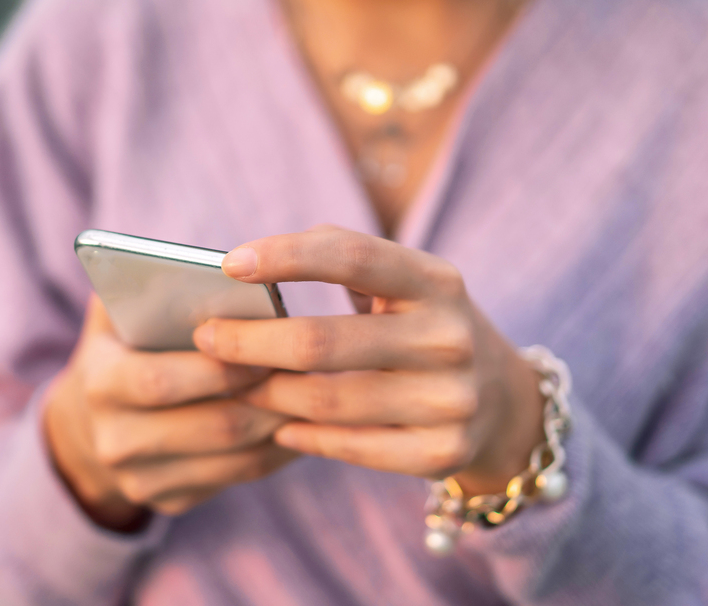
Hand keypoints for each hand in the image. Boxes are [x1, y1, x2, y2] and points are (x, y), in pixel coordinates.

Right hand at [43, 296, 298, 529]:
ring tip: (319, 392)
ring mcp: (142, 480)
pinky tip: (304, 421)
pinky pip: (239, 477)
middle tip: (311, 368)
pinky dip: (278, 451)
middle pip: (213, 425)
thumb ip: (140, 283)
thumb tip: (191, 261)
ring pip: (235, 457)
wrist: (89, 427)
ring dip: (283, 424)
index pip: (161, 380)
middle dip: (266, 396)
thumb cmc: (122, 351)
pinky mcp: (171, 502)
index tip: (266, 344)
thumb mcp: (115, 316)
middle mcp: (115, 441)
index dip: (220, 366)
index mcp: (99, 385)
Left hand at [193, 227, 544, 496]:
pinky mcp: (445, 451)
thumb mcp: (401, 282)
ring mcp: (453, 399)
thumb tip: (243, 266)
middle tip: (207, 340)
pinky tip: (279, 428)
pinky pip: (352, 448)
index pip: (353, 256)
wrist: (500, 399)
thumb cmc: (419, 324)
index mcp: (436, 281)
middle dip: (250, 342)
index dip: (287, 256)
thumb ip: (337, 259)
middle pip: (321, 342)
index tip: (229, 264)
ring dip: (268, 395)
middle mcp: (450, 337)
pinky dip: (305, 438)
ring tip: (236, 385)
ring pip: (327, 401)